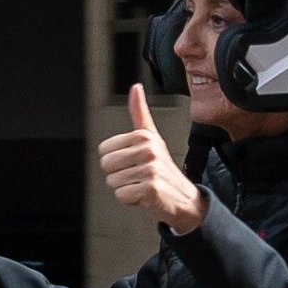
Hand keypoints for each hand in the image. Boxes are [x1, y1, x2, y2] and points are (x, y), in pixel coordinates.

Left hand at [98, 84, 207, 233]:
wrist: (183, 197)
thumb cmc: (162, 167)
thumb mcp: (151, 138)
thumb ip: (139, 113)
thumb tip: (135, 87)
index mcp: (144, 136)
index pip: (104, 150)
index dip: (115, 160)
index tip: (132, 161)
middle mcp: (148, 150)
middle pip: (106, 165)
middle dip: (118, 174)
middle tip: (137, 175)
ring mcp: (150, 170)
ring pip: (113, 181)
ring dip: (125, 187)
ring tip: (142, 184)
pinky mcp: (150, 189)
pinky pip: (121, 195)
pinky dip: (130, 199)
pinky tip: (145, 195)